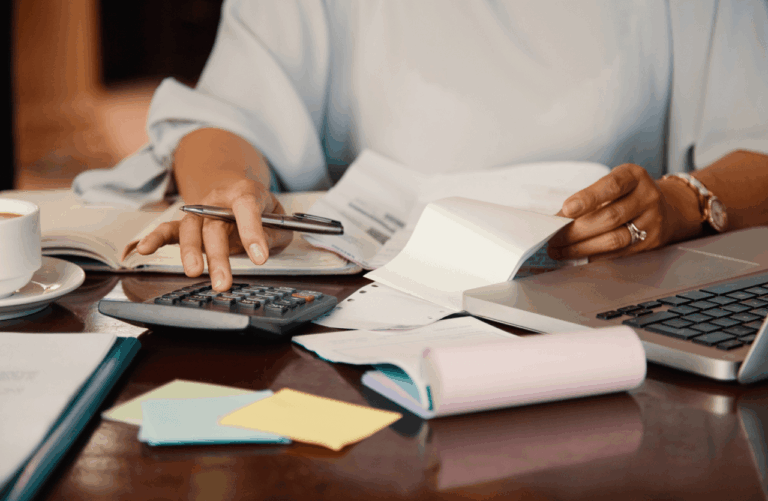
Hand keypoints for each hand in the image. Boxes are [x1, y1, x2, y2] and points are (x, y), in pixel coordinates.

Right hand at [136, 179, 292, 290]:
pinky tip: (143, 249)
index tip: (260, 258)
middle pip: (214, 225)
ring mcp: (200, 211)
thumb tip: (260, 249)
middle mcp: (218, 200)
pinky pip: (168, 229)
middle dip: (219, 255)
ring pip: (191, 230)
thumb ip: (273, 233)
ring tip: (195, 274)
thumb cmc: (262, 210)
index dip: (253, 232)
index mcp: (245, 192)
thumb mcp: (279, 219)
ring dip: (191, 253)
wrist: (239, 192)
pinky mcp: (187, 223)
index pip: (247, 207)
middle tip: (223, 282)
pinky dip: (154, 238)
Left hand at [547, 163, 701, 261]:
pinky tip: (577, 256)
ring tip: (559, 250)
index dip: (589, 198)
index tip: (567, 209)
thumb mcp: (613, 184)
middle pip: (610, 217)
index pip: (612, 186)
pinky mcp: (650, 243)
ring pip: (614, 239)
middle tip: (553, 238)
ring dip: (582, 248)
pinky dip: (594, 256)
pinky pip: (618, 253)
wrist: (668, 208)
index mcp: (634, 176)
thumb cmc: (629, 194)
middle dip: (576, 230)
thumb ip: (588, 198)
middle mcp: (647, 197)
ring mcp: (651, 222)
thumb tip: (557, 219)